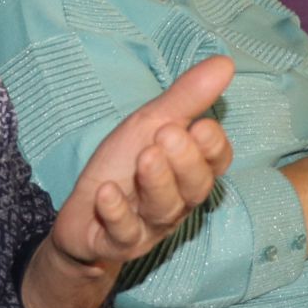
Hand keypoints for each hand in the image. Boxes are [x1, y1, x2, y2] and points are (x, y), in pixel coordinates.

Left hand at [45, 56, 234, 269]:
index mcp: (189, 172)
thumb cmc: (124, 166)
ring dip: (156, 181)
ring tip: (145, 157)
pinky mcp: (117, 243)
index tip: (200, 125)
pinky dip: (115, 213)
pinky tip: (106, 192)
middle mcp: (177, 202)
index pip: (216, 162)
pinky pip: (123, 234)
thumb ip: (187, 99)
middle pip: (194, 187)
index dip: (212, 147)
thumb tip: (225, 63)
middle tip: (167, 134)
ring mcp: (149, 226)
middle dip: (185, 160)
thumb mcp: (150, 124)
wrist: (82, 216)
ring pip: (163, 210)